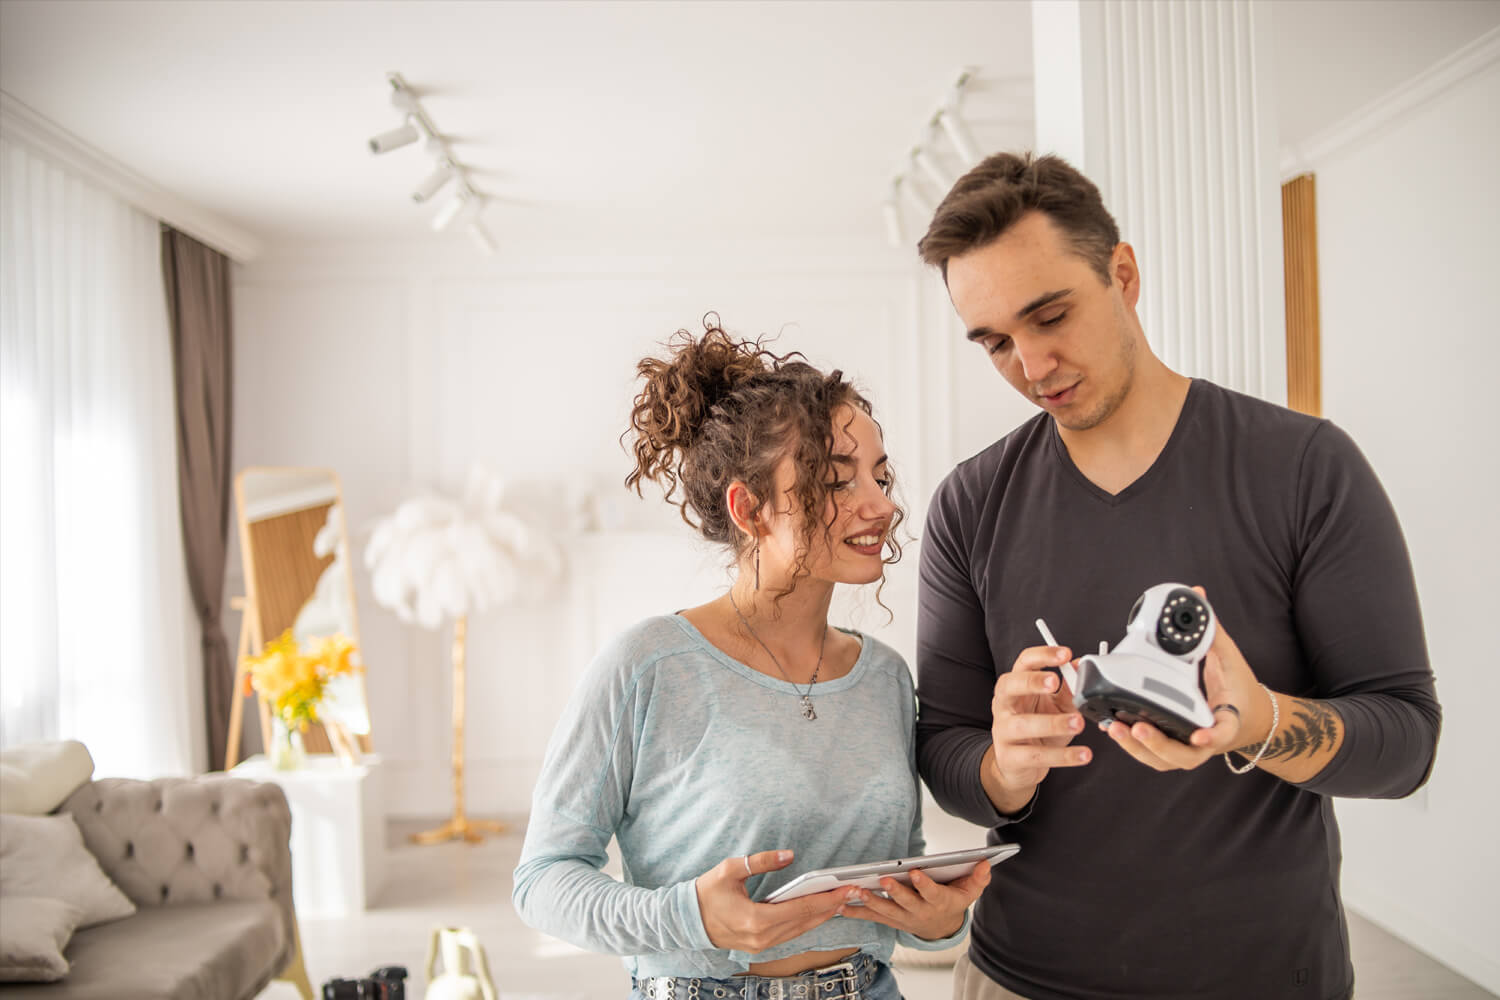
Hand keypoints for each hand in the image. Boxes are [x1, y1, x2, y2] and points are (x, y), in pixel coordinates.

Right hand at [695, 850, 846, 952]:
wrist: (687, 920)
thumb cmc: (706, 893)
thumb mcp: (731, 869)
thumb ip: (761, 862)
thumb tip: (788, 855)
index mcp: (755, 919)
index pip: (800, 909)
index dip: (826, 899)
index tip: (845, 889)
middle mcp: (762, 937)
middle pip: (805, 921)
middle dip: (831, 907)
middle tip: (853, 893)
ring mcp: (761, 945)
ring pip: (800, 930)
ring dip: (821, 915)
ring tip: (840, 900)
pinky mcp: (760, 946)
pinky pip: (790, 934)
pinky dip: (806, 921)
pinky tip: (818, 911)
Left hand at [836, 862, 989, 940]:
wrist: (942, 927)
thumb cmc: (954, 901)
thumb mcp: (971, 891)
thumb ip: (978, 878)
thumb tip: (985, 862)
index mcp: (940, 902)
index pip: (932, 893)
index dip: (924, 884)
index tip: (915, 872)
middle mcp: (920, 912)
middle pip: (906, 903)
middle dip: (895, 892)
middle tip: (883, 880)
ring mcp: (904, 918)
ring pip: (887, 911)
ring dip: (871, 902)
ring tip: (857, 891)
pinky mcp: (891, 920)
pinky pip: (873, 917)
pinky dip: (857, 911)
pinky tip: (842, 905)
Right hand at [986, 643, 1091, 810]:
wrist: (1018, 765)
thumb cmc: (1038, 730)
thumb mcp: (1056, 706)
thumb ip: (1069, 689)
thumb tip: (1081, 667)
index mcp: (1015, 686)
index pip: (1024, 663)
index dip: (1043, 656)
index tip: (1066, 654)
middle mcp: (1004, 705)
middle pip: (1010, 685)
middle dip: (1032, 681)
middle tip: (1055, 681)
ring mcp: (1003, 731)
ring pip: (1023, 725)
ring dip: (1052, 723)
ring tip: (1078, 723)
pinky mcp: (1010, 758)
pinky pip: (1036, 756)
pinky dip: (1062, 756)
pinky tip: (1082, 754)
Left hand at [1104, 589, 1265, 769]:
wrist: (1250, 717)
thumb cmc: (1238, 689)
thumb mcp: (1230, 659)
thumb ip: (1210, 630)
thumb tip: (1195, 594)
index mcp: (1228, 721)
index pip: (1222, 732)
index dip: (1212, 737)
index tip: (1200, 735)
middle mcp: (1208, 741)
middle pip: (1184, 756)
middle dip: (1158, 745)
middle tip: (1138, 727)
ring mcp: (1191, 749)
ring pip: (1164, 760)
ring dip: (1138, 749)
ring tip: (1114, 728)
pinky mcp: (1175, 748)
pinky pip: (1153, 754)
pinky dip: (1134, 746)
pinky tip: (1112, 728)